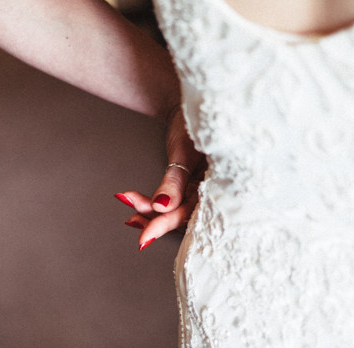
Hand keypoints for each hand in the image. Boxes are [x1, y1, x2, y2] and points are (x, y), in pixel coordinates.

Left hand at [115, 106, 205, 250]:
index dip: (167, 224)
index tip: (143, 236)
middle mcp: (215, 192)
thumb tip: (161, 207)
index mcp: (222, 185)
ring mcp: (204, 191)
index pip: (192, 213)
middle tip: (132, 220)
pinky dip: (155, 207)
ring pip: (178, 213)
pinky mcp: (193, 189)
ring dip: (153, 215)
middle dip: (156, 220)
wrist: (191, 105)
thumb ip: (175, 181)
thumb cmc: (193, 122)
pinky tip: (137, 210)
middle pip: (185, 217)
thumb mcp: (183, 151)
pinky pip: (175, 204)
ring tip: (131, 215)